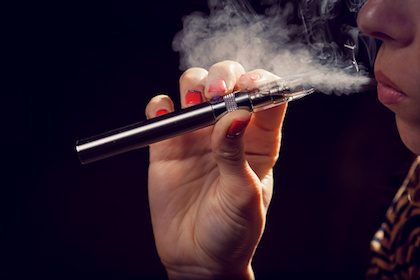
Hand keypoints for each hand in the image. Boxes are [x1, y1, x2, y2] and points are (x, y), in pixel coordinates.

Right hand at [146, 61, 286, 278]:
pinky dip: (159, 105)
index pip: (267, 98)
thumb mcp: (242, 196)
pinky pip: (161, 111)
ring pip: (194, 87)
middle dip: (223, 76)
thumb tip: (236, 114)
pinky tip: (164, 114)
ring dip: (193, 83)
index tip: (251, 84)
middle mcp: (227, 131)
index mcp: (258, 142)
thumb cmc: (233, 232)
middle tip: (217, 92)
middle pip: (228, 81)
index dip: (261, 82)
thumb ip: (236, 154)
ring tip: (193, 102)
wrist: (198, 257)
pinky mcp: (167, 145)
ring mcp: (196, 135)